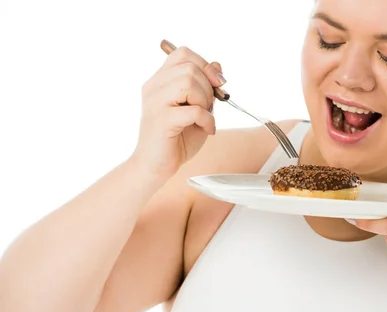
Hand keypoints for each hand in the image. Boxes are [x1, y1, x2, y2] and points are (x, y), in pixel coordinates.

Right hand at [131, 45, 225, 179]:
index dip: (205, 64)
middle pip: (189, 67)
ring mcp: (155, 102)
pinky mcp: (161, 120)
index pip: (182, 54)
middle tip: (208, 107)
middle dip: (208, 87)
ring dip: (205, 100)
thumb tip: (218, 66)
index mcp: (160, 81)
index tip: (217, 84)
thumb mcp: (198, 109)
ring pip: (188, 82)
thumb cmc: (177, 140)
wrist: (156, 167)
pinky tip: (207, 129)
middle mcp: (153, 87)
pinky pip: (193, 110)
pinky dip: (207, 120)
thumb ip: (206, 88)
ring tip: (204, 117)